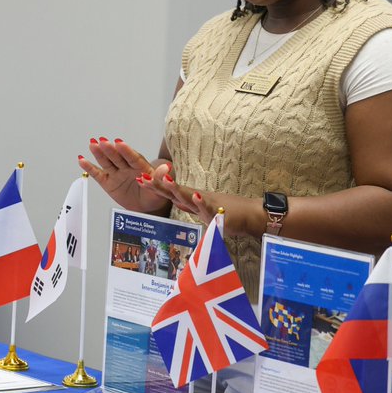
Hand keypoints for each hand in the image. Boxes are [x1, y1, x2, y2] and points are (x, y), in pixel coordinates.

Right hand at [77, 137, 168, 214]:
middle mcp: (127, 167)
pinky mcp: (107, 181)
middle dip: (110, 150)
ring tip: (92, 143)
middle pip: (118, 157)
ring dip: (99, 153)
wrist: (146, 206)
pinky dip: (89, 167)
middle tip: (103, 141)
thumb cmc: (154, 194)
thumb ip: (160, 178)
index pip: (133, 158)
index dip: (126, 151)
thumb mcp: (160, 188)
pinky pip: (97, 174)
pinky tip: (82, 160)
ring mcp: (116, 173)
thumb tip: (166, 169)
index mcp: (141, 167)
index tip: (120, 143)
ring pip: (107, 162)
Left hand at [137, 172, 252, 234]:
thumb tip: (176, 202)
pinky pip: (209, 209)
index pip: (170, 193)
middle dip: (158, 185)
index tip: (139, 179)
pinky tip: (195, 196)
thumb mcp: (204, 211)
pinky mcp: (220, 213)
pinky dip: (201, 203)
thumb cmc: (229, 212)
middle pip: (174, 192)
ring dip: (177, 189)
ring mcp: (208, 205)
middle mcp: (198, 200)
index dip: (155, 186)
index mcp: (193, 201)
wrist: (252, 214)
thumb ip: (190, 206)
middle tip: (141, 177)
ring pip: (190, 197)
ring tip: (165, 180)